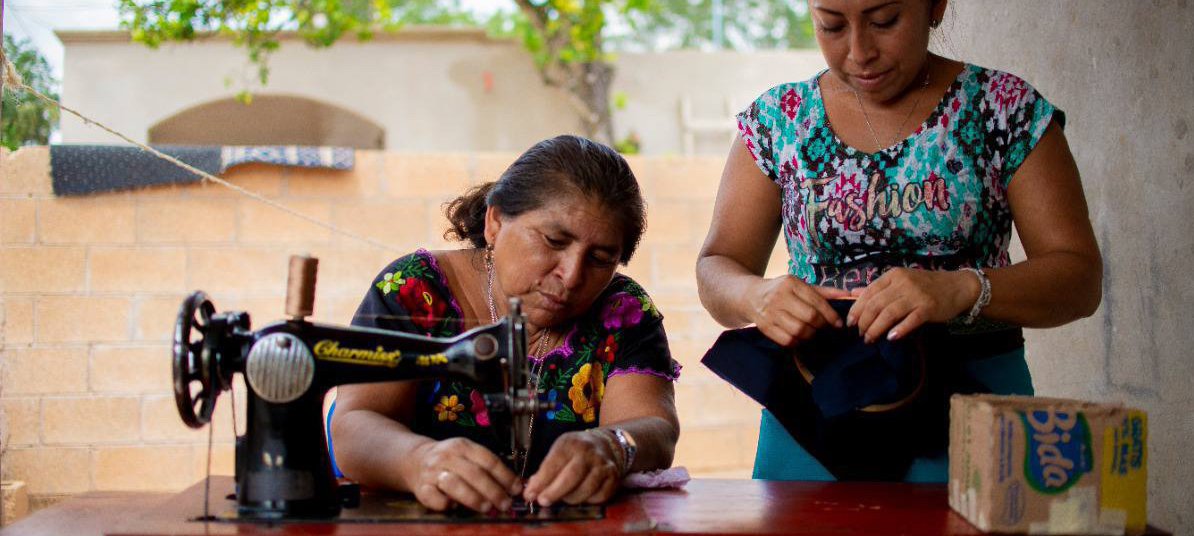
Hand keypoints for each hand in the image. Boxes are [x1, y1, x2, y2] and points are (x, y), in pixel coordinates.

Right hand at [408, 437, 521, 512]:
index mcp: (463, 446)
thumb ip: (487, 467)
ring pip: (455, 484)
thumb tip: (514, 486)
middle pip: (475, 474)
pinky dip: (446, 504)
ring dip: (474, 498)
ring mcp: (433, 472)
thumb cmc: (449, 460)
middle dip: (493, 491)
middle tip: (505, 504)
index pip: (489, 460)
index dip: (505, 476)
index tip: (516, 490)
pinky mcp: (421, 488)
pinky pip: (435, 498)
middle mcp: (448, 457)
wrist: (415, 459)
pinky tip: (455, 506)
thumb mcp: (467, 454)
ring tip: (486, 508)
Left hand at [523, 429, 620, 506]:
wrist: (605, 444)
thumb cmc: (576, 451)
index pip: (553, 463)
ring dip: (571, 498)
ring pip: (586, 489)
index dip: (541, 481)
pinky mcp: (614, 477)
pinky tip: (581, 496)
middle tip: (543, 502)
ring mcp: (603, 465)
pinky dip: (588, 500)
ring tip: (563, 498)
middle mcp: (588, 452)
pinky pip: (599, 496)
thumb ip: (545, 470)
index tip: (530, 494)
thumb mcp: (559, 451)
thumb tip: (531, 490)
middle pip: (571, 477)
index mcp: (571, 443)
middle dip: (554, 492)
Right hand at [747, 275, 851, 346]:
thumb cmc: (781, 290)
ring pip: (799, 331)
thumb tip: (848, 295)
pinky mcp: (764, 327)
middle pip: (809, 317)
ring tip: (811, 331)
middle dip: (821, 326)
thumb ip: (824, 292)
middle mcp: (779, 296)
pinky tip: (798, 337)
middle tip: (824, 328)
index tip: (838, 324)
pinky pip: (787, 340)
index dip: (831, 316)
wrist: (750, 296)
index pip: (817, 302)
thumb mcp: (800, 285)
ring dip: (810, 335)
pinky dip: (797, 342)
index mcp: (791, 283)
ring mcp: (770, 312)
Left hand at [847, 268, 979, 342]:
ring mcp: (916, 295)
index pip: (868, 293)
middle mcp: (903, 283)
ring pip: (889, 313)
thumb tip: (853, 294)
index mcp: (893, 275)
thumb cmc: (926, 285)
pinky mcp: (928, 307)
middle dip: (864, 322)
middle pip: (876, 305)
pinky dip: (899, 330)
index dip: (856, 309)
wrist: (958, 287)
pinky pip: (910, 320)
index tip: (850, 323)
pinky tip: (891, 338)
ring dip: (876, 328)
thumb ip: (878, 288)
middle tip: (860, 335)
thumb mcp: (900, 281)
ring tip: (870, 339)